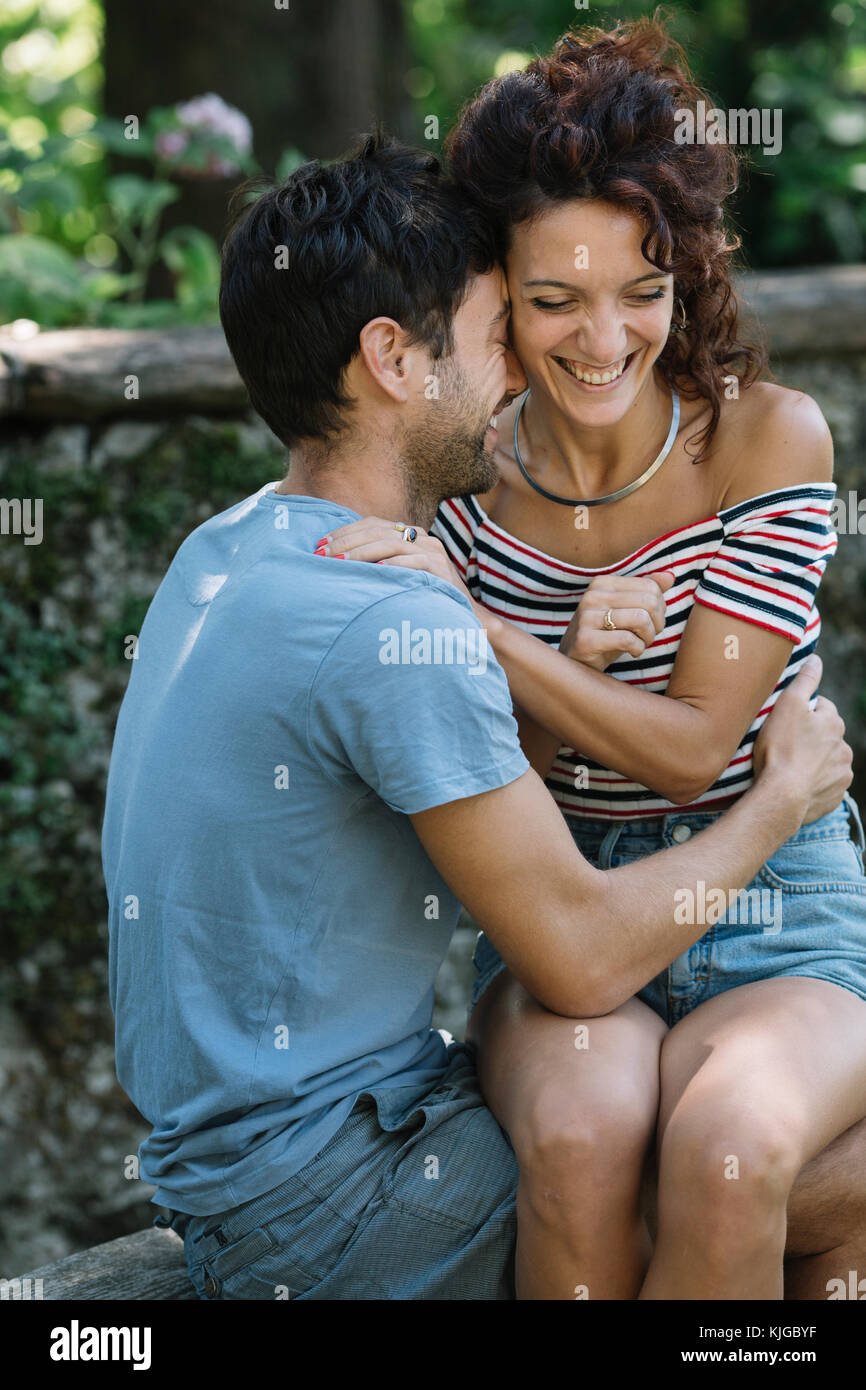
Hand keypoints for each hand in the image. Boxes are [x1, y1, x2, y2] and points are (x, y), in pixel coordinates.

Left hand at [314, 516, 473, 602]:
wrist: (461, 614)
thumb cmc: (421, 597)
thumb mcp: (397, 576)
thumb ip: (376, 564)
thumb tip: (337, 564)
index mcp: (409, 534)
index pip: (372, 524)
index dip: (344, 533)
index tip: (320, 545)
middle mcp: (421, 538)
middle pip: (377, 532)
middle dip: (346, 543)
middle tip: (322, 555)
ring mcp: (433, 551)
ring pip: (392, 544)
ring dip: (362, 553)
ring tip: (340, 564)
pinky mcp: (442, 568)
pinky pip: (415, 562)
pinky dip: (394, 565)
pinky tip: (375, 570)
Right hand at [558, 571, 675, 670]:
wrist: (576, 663)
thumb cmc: (606, 635)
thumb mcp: (626, 610)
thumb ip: (646, 591)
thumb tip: (670, 576)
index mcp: (603, 583)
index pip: (650, 587)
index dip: (660, 607)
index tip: (652, 622)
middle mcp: (593, 595)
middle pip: (649, 602)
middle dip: (657, 623)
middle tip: (649, 635)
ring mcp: (586, 617)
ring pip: (640, 619)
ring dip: (648, 637)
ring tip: (642, 644)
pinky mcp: (585, 639)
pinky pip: (627, 639)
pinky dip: (638, 648)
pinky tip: (633, 652)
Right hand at [753, 655, 852, 824]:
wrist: (782, 797)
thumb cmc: (780, 749)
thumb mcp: (787, 705)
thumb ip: (804, 680)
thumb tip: (816, 659)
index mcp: (834, 723)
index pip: (821, 708)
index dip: (801, 712)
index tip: (784, 721)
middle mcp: (844, 748)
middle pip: (825, 736)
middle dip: (809, 737)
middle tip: (782, 744)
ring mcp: (841, 774)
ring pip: (826, 760)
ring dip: (812, 761)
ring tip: (788, 766)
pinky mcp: (835, 796)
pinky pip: (824, 785)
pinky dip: (813, 783)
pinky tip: (795, 783)